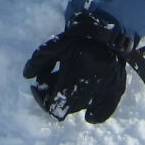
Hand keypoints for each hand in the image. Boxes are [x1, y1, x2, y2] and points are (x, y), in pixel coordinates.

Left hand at [23, 11, 144, 123]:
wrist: (105, 29)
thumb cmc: (77, 38)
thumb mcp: (54, 45)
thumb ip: (38, 60)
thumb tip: (27, 76)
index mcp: (75, 72)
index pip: (55, 104)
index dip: (42, 99)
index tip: (38, 89)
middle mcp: (92, 83)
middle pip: (68, 107)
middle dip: (56, 97)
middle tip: (51, 83)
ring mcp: (106, 87)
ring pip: (83, 107)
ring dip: (71, 102)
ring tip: (66, 85)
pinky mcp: (117, 87)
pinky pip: (106, 110)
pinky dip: (97, 115)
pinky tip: (89, 116)